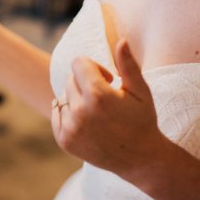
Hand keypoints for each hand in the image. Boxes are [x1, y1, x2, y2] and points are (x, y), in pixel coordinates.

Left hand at [50, 39, 165, 176]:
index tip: (108, 80)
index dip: (94, 68)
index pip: (78, 62)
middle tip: (105, 100)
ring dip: (77, 99)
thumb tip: (121, 40)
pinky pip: (57, 112)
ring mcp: (70, 128)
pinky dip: (68, 113)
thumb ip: (127, 64)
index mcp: (98, 95)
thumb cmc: (142, 120)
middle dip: (85, 83)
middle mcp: (80, 112)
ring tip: (97, 113)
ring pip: (63, 96)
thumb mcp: (140, 90)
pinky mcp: (64, 140)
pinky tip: (87, 123)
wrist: (140, 159)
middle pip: (70, 79)